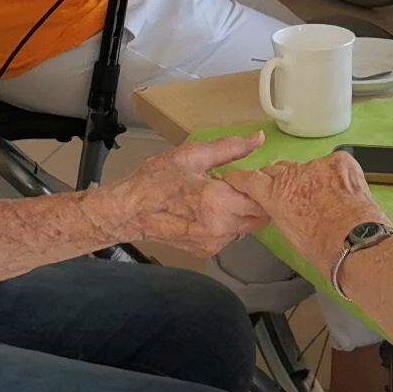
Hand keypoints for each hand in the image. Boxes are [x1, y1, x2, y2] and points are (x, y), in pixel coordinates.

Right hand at [106, 133, 269, 253]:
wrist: (130, 211)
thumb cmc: (155, 181)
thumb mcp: (192, 155)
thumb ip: (230, 148)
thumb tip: (258, 139)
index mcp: (218, 202)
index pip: (262, 198)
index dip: (260, 184)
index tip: (249, 175)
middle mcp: (220, 228)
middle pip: (260, 216)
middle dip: (255, 199)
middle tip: (238, 184)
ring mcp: (214, 243)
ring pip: (247, 227)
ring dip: (243, 212)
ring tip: (222, 196)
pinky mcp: (207, 251)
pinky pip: (231, 236)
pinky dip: (229, 223)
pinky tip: (211, 210)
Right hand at [240, 151, 381, 270]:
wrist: (357, 244)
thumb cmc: (322, 248)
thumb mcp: (287, 232)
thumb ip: (278, 210)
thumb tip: (279, 205)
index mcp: (275, 194)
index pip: (249, 178)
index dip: (241, 179)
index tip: (237, 178)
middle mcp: (293, 174)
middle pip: (277, 169)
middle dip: (278, 179)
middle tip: (289, 194)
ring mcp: (318, 165)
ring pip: (305, 166)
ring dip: (308, 178)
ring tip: (321, 197)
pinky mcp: (340, 162)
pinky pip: (331, 164)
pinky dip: (333, 175)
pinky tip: (340, 192)